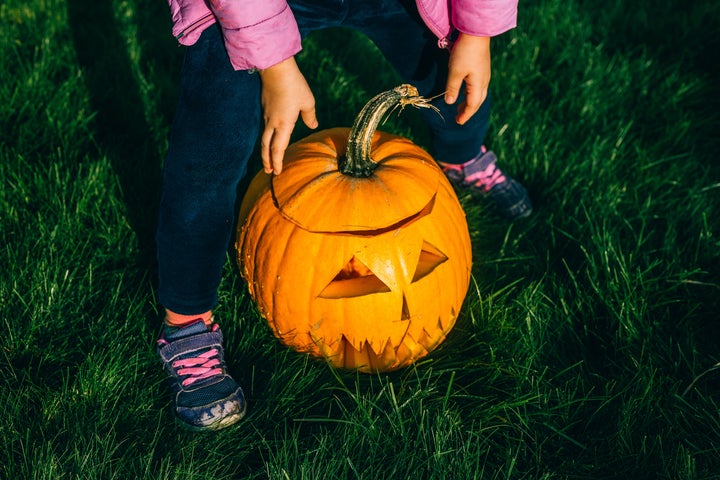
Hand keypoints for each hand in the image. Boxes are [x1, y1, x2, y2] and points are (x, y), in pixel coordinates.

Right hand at [258, 57, 317, 173]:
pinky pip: (264, 128)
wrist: (276, 69)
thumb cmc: (294, 85)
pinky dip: (266, 138)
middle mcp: (272, 123)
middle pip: (266, 147)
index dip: (277, 162)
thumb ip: (310, 116)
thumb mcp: (308, 101)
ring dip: (265, 151)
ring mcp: (266, 115)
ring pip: (263, 138)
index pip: (278, 148)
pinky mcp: (264, 108)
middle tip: (268, 172)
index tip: (277, 172)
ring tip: (267, 160)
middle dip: (267, 161)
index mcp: (284, 124)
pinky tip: (269, 139)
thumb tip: (312, 126)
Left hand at [444, 33, 490, 124]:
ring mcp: (484, 75)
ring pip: (478, 94)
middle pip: (477, 101)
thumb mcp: (455, 71)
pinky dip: (471, 93)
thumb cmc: (464, 52)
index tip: (458, 122)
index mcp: (478, 85)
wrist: (476, 33)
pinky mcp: (482, 68)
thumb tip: (450, 103)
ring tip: (460, 107)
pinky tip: (464, 92)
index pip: (472, 105)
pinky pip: (478, 86)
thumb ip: (452, 88)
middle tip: (458, 117)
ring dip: (469, 102)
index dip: (465, 115)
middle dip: (468, 110)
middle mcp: (484, 81)